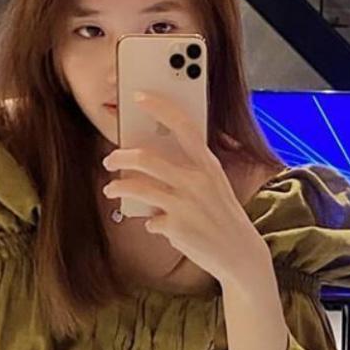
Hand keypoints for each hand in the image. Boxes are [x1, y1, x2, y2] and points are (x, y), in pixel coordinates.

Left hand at [101, 88, 267, 289]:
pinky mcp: (176, 227)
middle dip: (120, 156)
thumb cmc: (222, 215)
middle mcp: (196, 181)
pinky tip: (155, 224)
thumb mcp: (214, 185)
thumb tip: (151, 160)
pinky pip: (149, 219)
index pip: (183, 126)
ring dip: (118, 187)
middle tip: (109, 159)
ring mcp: (185, 205)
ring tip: (110, 189)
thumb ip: (189, 170)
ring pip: (137, 187)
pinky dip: (149, 221)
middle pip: (146, 158)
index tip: (139, 96)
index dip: (160, 107)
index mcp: (208, 165)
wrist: (240, 253)